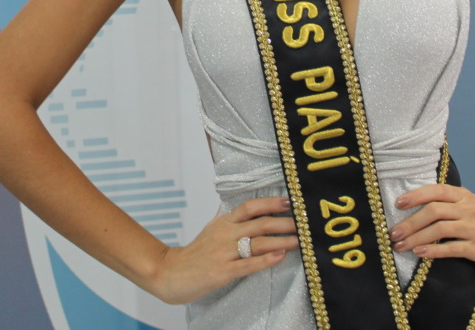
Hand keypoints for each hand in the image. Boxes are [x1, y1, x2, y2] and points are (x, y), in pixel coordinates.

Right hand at [148, 195, 298, 303]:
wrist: (169, 273)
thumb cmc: (194, 254)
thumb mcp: (210, 230)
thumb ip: (227, 218)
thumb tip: (241, 206)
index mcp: (223, 223)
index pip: (249, 207)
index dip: (271, 202)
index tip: (291, 201)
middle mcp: (225, 235)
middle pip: (259, 224)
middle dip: (284, 222)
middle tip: (305, 223)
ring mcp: (223, 253)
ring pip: (257, 243)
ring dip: (281, 241)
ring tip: (300, 240)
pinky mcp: (222, 272)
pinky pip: (247, 265)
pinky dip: (265, 260)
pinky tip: (280, 256)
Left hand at [389, 184, 474, 269]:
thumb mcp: (469, 205)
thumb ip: (448, 205)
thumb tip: (415, 210)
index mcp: (463, 196)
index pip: (436, 190)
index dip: (415, 196)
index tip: (398, 204)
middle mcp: (467, 208)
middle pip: (433, 210)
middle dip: (410, 222)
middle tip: (393, 234)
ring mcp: (473, 228)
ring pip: (439, 228)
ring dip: (416, 238)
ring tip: (400, 246)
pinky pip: (451, 247)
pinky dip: (433, 250)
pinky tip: (420, 253)